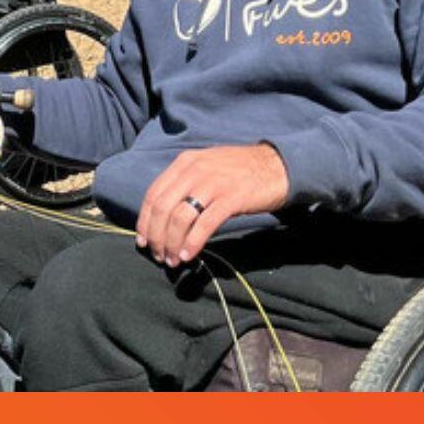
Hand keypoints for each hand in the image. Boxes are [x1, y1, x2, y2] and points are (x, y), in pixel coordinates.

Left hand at [134, 143, 291, 266]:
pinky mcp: (232, 199)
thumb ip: (185, 183)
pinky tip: (189, 255)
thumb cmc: (241, 171)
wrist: (279, 165)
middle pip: (163, 208)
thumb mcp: (206, 167)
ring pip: (180, 218)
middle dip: (156, 236)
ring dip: (172, 243)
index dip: (145, 221)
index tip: (143, 241)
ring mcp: (213, 184)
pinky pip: (204, 224)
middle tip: (158, 255)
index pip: (154, 194)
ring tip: (173, 260)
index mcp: (184, 163)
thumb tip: (165, 215)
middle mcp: (194, 171)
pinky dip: (193, 242)